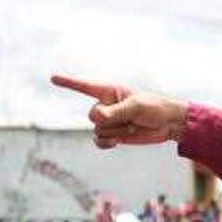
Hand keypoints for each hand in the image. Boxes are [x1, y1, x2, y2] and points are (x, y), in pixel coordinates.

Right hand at [50, 75, 187, 148]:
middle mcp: (106, 105)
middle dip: (110, 120)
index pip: (85, 86)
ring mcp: (108, 121)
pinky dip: (106, 143)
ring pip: (97, 130)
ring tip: (131, 127)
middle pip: (92, 116)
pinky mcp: (113, 135)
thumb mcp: (135, 107)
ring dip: (115, 132)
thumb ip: (115, 112)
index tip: (53, 78)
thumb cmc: (154, 107)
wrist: (168, 124)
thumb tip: (95, 118)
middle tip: (130, 118)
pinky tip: (117, 142)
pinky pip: (99, 142)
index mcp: (110, 91)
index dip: (68, 83)